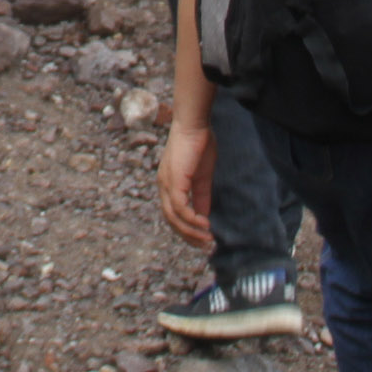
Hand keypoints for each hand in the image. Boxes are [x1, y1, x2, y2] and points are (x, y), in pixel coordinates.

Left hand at [158, 120, 216, 249]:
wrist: (194, 125)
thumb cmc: (198, 145)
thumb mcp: (202, 177)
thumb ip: (202, 196)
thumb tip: (204, 216)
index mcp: (168, 185)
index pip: (173, 215)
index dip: (187, 229)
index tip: (203, 239)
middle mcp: (163, 187)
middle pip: (171, 221)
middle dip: (189, 236)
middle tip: (206, 246)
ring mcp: (166, 184)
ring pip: (174, 218)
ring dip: (191, 232)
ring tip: (208, 239)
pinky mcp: (174, 181)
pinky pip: (180, 208)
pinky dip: (192, 219)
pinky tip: (205, 224)